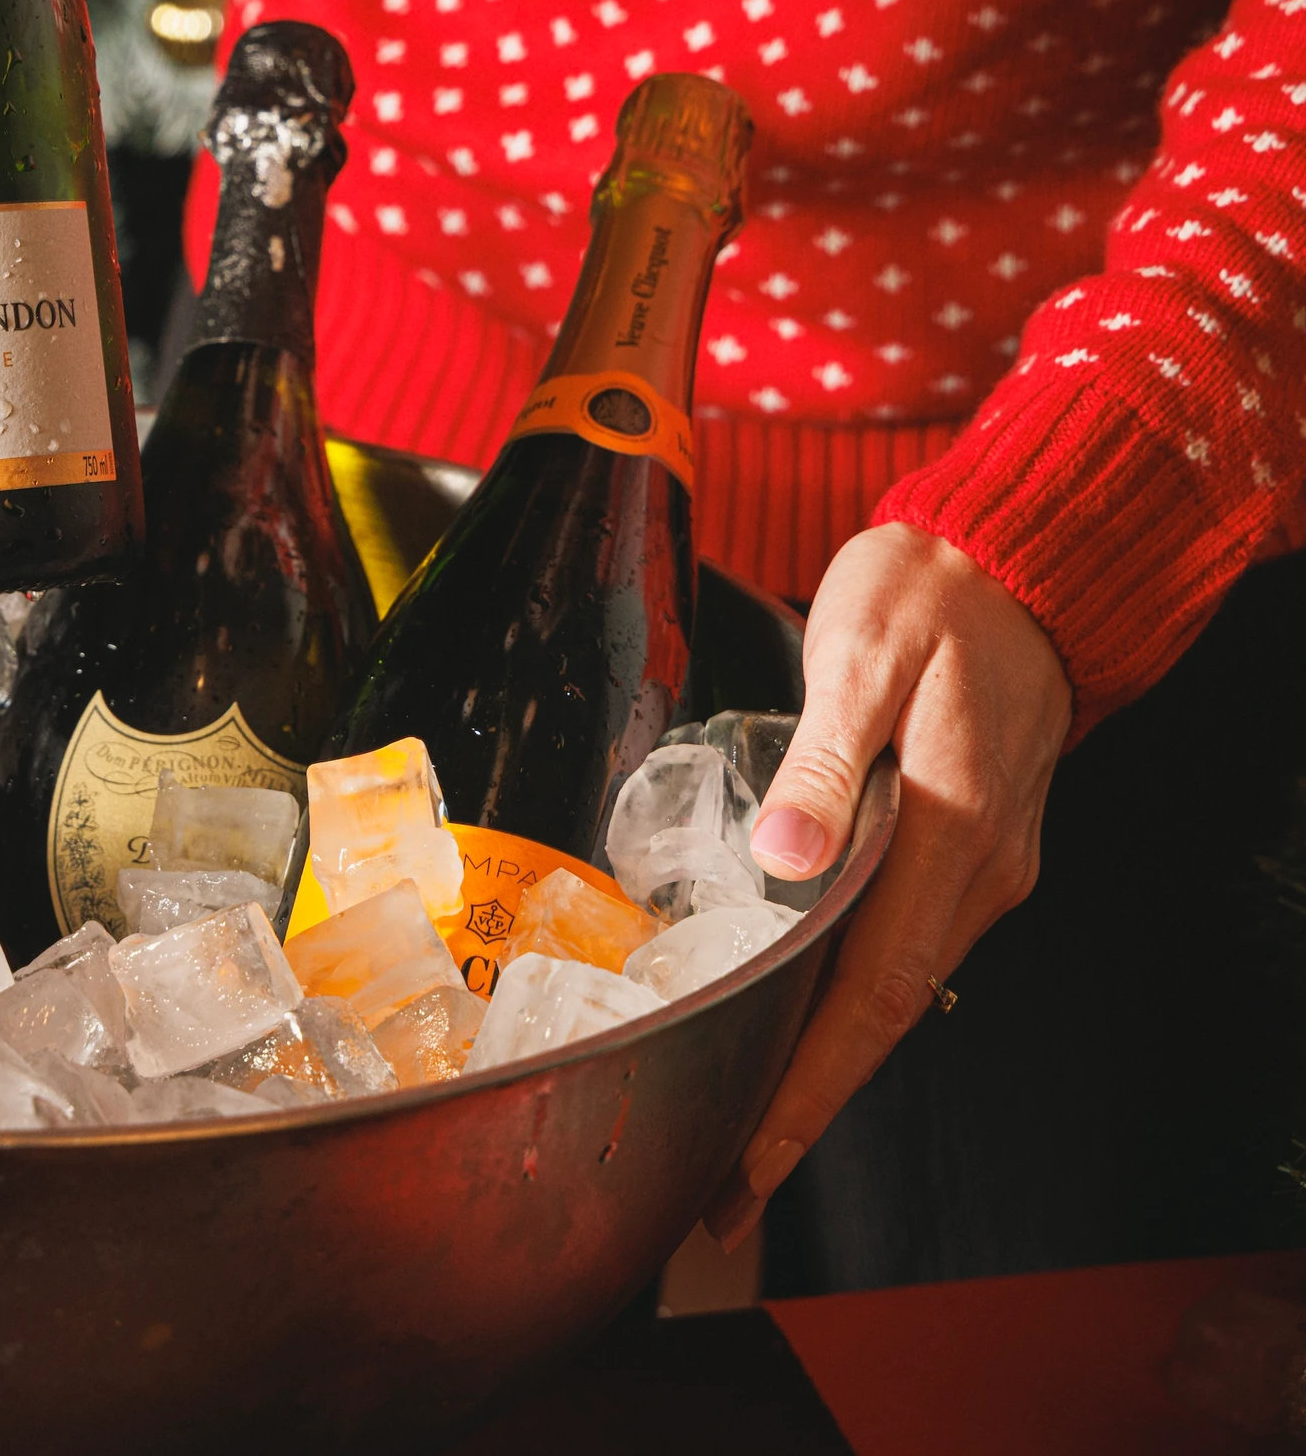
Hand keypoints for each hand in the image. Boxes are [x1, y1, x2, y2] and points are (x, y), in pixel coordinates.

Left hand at [704, 523, 1072, 1248]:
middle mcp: (980, 872)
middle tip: (723, 1187)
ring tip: (741, 1130)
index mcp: (952, 835)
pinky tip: (792, 1021)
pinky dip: (847, 1000)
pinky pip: (902, 946)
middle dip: (803, 1109)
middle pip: (881, 1018)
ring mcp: (984, 866)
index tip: (753, 1161)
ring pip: (892, 990)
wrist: (1022, 557)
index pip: (874, 997)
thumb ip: (827, 763)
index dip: (810, 1090)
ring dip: (822, 1063)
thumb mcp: (865, 656)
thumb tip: (791, 863)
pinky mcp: (970, 847)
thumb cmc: (936, 594)